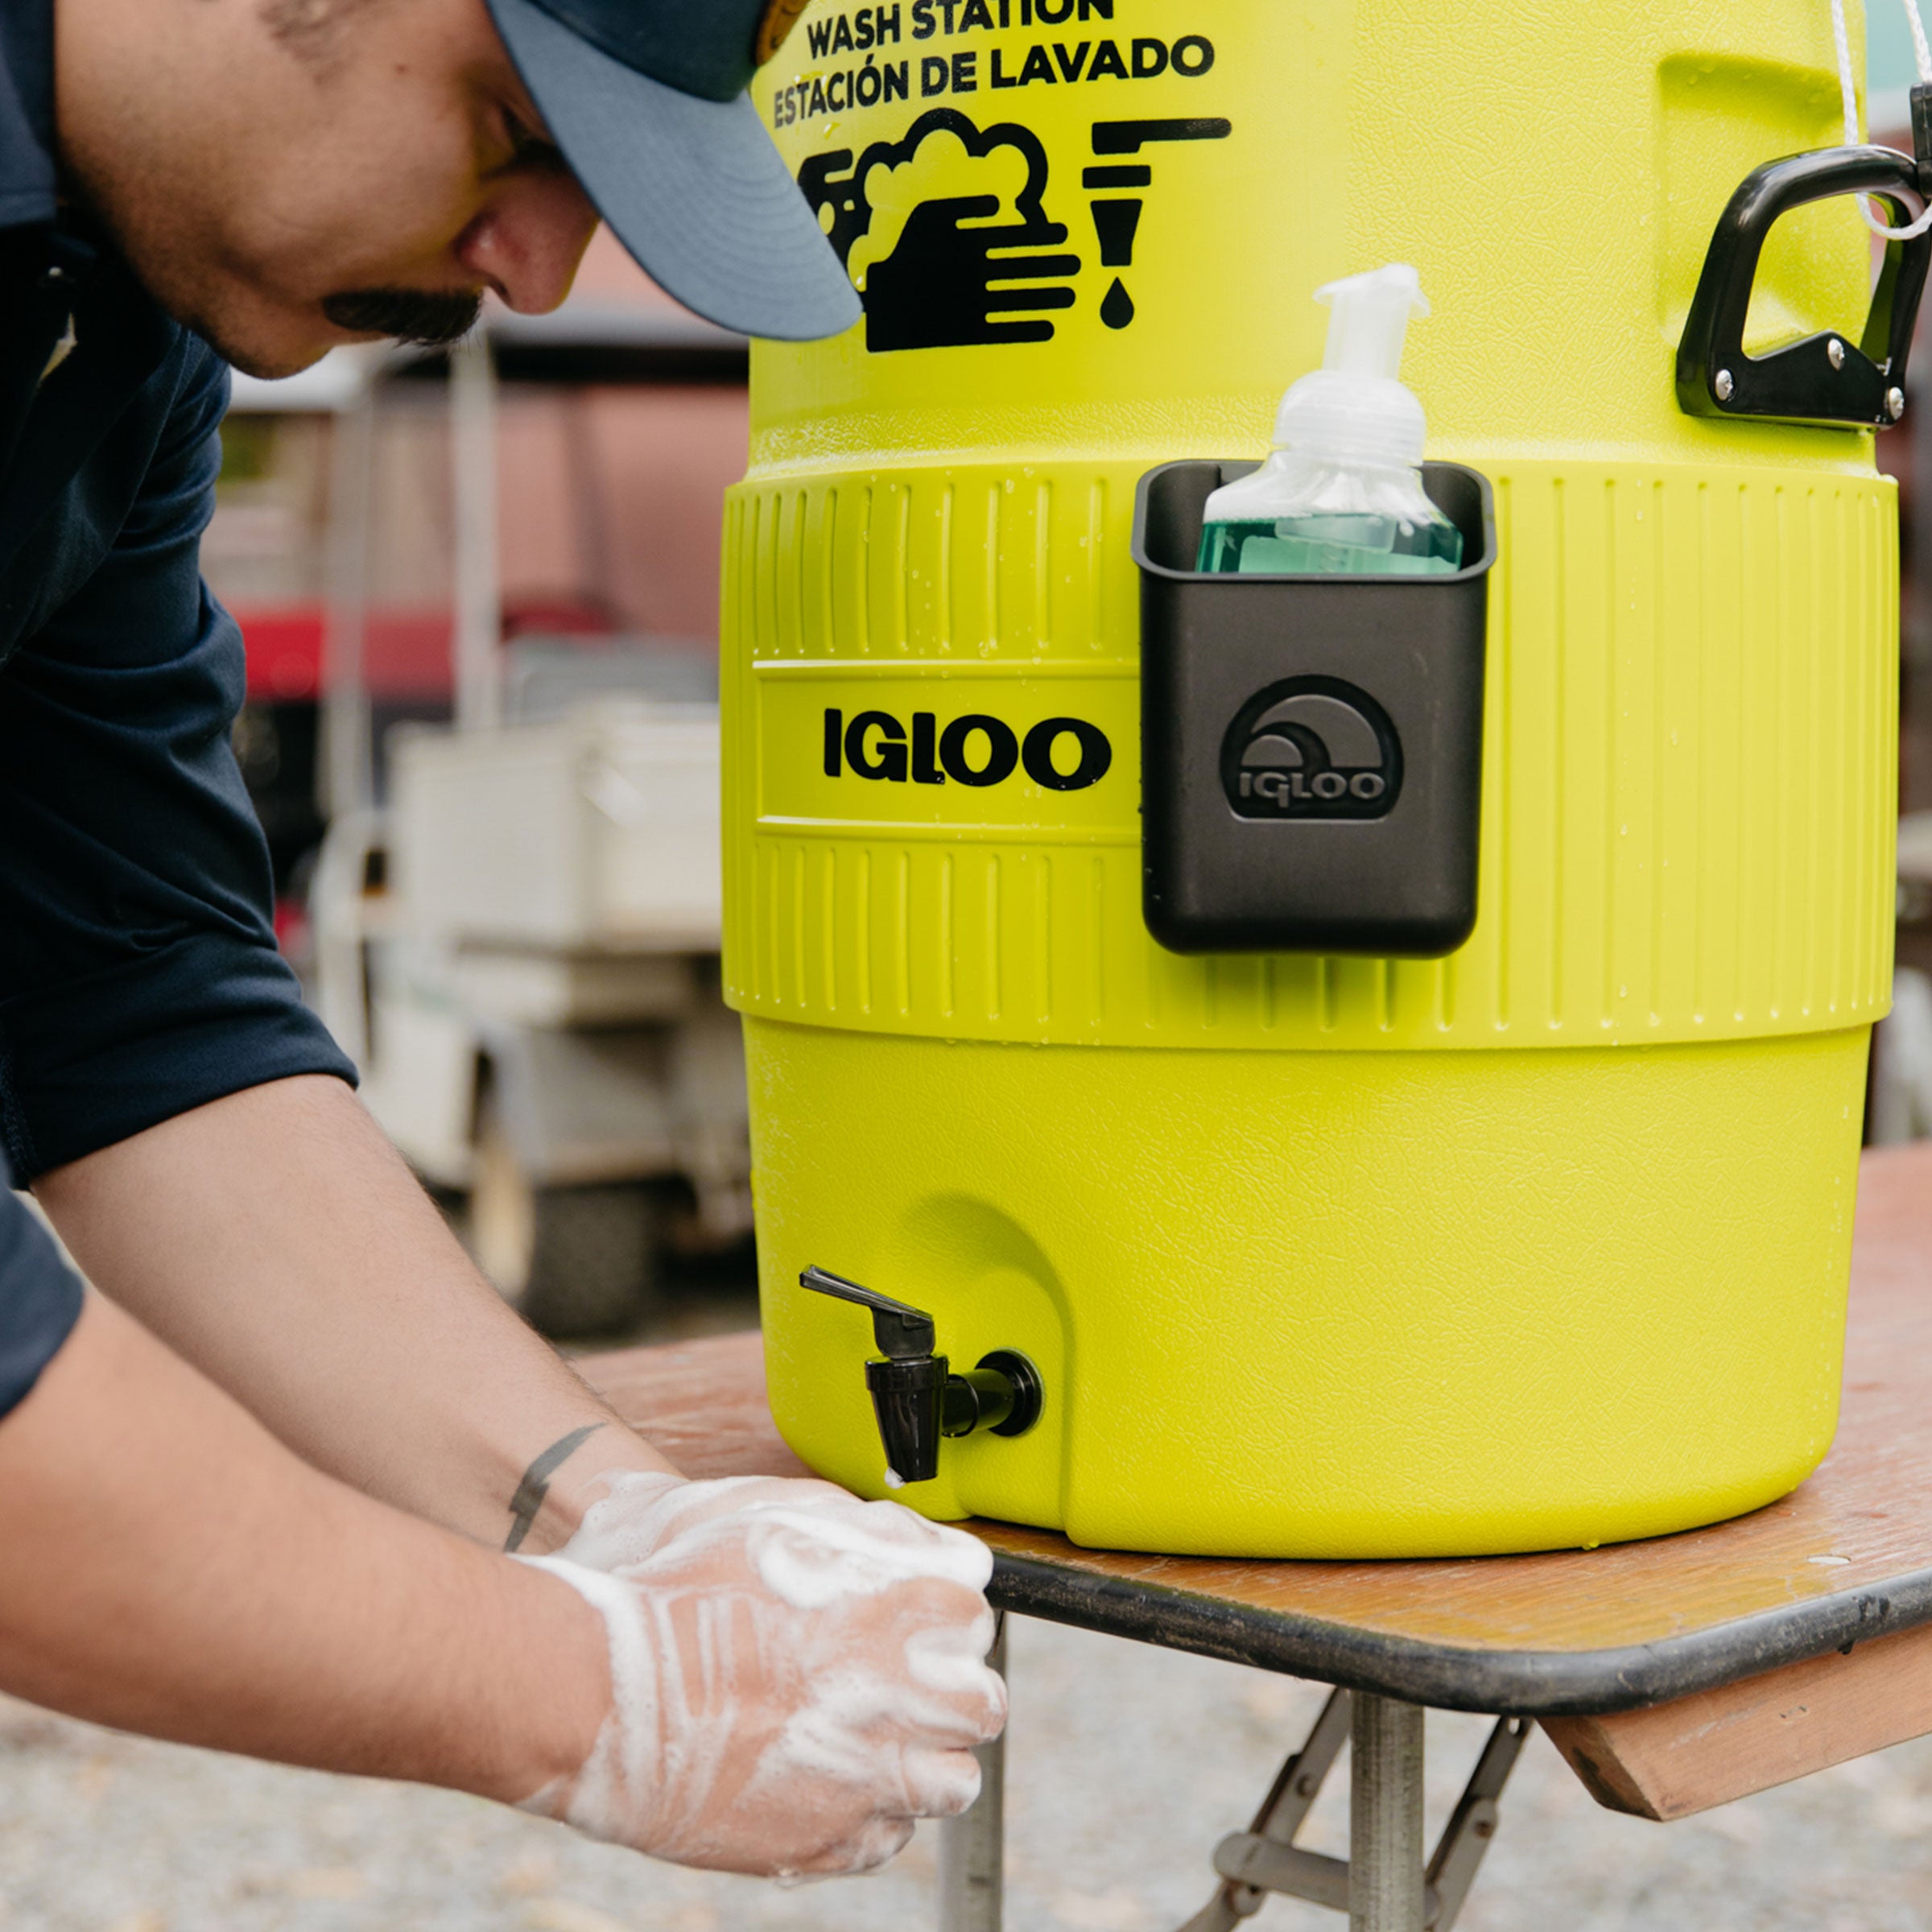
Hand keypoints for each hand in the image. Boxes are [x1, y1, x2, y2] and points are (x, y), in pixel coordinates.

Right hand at [518, 1473, 1004, 1876]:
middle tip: (892, 1679)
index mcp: (897, 1604)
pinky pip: (886, 1838)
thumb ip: (853, 1520)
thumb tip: (915, 1537)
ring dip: (919, 1758)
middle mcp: (899, 1696)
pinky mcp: (823, 1843)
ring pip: (950, 1783)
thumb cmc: (663, 1586)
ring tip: (865, 1736)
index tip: (906, 1612)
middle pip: (980, 1703)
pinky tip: (820, 1778)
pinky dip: (865, 1813)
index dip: (936, 1607)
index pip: (975, 1607)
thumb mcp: (758, 1509)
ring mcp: (865, 1779)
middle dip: (945, 1688)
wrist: (587, 1690)